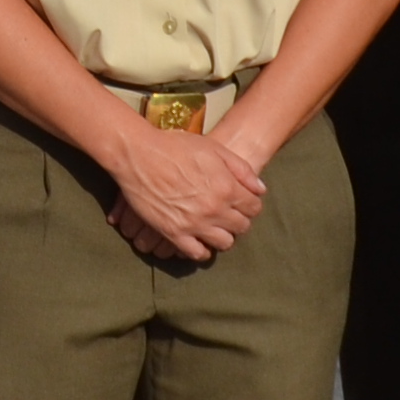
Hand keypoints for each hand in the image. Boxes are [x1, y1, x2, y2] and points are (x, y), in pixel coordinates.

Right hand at [100, 124, 266, 264]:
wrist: (138, 154)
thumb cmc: (175, 146)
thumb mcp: (213, 148)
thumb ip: (241, 169)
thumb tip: (260, 189)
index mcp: (227, 188)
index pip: (254, 207)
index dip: (250, 203)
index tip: (241, 201)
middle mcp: (215, 209)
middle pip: (242, 227)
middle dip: (239, 219)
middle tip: (228, 213)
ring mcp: (195, 224)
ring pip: (224, 243)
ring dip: (223, 235)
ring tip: (215, 226)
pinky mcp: (174, 233)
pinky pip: (197, 253)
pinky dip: (202, 250)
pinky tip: (199, 240)